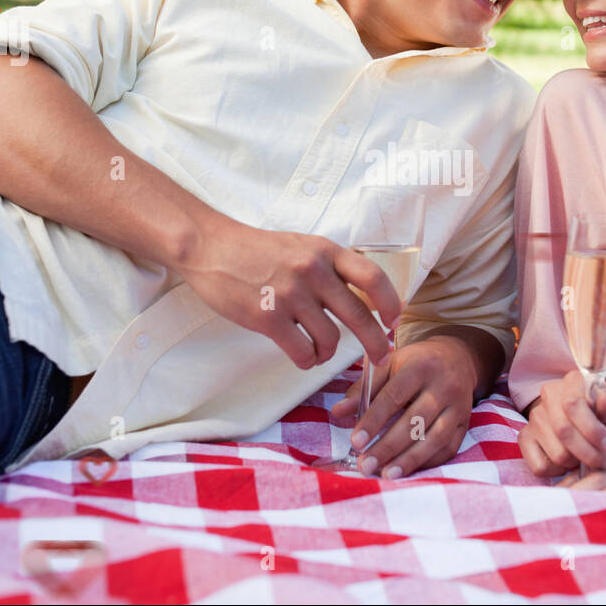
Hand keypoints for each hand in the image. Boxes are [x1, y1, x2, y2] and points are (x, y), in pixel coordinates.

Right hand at [173, 214, 401, 369]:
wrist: (211, 248)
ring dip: (328, 352)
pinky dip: (306, 359)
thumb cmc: (258, 250)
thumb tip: (363, 298)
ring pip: (330, 339)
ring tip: (318, 350)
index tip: (394, 320)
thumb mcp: (302, 246)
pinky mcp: (267, 317)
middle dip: (376, 343)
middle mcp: (312, 270)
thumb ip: (330, 267)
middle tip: (381, 357)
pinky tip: (301, 355)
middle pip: (359, 316)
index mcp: (325, 251)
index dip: (390, 303)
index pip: (372, 277)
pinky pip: (302, 351)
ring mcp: (290, 294)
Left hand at [329, 335, 477, 477]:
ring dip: (409, 459)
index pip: (394, 396)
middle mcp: (444, 385)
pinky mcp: (465, 423)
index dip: (374, 420)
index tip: (355, 441)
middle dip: (388, 446)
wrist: (456, 358)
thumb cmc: (415, 363)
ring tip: (386, 474)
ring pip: (435, 438)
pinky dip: (428, 462)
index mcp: (420, 366)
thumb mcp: (388, 365)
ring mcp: (459, 406)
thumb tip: (338, 413)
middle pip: (415, 421)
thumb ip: (363, 389)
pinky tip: (408, 470)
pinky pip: (449, 448)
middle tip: (365, 465)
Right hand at [518, 368, 605, 476]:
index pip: (573, 404)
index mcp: (572, 381)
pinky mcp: (525, 438)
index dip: (593, 429)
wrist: (588, 426)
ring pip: (556, 453)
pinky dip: (559, 472)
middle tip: (605, 460)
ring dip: (577, 463)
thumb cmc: (605, 419)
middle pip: (563, 431)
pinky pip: (540, 466)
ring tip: (586, 456)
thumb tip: (605, 399)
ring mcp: (534, 417)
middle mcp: (548, 395)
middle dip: (589, 452)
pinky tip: (568, 462)